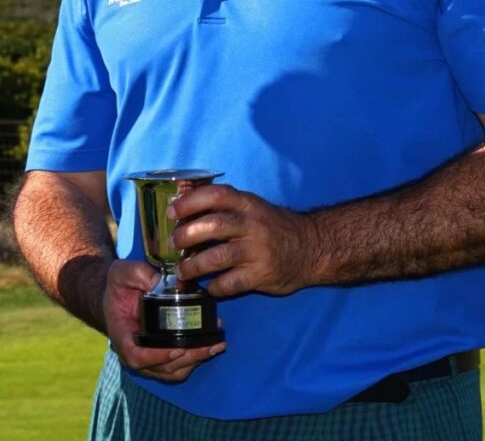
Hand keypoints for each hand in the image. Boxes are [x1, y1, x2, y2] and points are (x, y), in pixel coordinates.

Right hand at [103, 259, 224, 382]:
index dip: (157, 357)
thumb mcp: (123, 273)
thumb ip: (140, 275)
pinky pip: (178, 368)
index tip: (177, 350)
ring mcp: (147, 358)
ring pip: (172, 371)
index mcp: (121, 334)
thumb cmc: (120, 285)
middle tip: (210, 345)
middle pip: (161, 367)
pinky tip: (210, 347)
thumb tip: (164, 283)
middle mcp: (133, 352)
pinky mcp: (160, 357)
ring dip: (195, 361)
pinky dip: (194, 361)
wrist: (120, 294)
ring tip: (215, 346)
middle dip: (188, 358)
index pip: (135, 356)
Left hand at [170, 183, 319, 297]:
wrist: (312, 248)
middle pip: (214, 226)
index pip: (216, 195)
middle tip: (173, 245)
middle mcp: (252, 225)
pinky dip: (215, 287)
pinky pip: (231, 283)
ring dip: (193, 266)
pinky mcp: (263, 275)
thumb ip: (224, 207)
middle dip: (186, 236)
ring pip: (218, 257)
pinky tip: (209, 288)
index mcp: (247, 204)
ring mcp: (258, 251)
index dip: (190, 202)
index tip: (172, 212)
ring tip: (182, 272)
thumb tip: (182, 206)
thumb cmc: (272, 227)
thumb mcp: (252, 208)